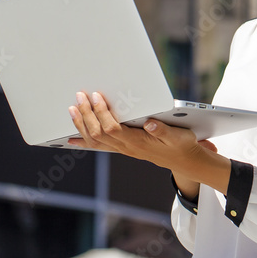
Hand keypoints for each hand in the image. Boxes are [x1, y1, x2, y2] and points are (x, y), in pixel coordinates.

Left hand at [68, 91, 204, 172]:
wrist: (183, 160)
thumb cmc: (181, 145)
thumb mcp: (178, 136)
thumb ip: (163, 130)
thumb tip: (150, 122)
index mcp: (138, 142)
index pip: (112, 128)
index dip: (101, 113)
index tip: (96, 97)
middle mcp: (127, 147)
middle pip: (98, 133)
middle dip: (87, 114)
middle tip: (80, 97)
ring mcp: (123, 148)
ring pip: (95, 139)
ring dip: (82, 124)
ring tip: (73, 109)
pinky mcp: (122, 147)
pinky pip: (98, 145)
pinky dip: (84, 140)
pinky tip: (73, 139)